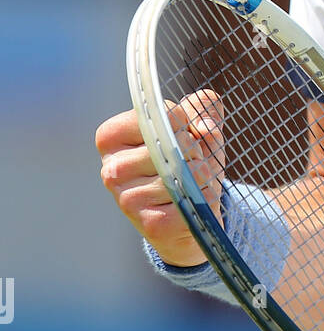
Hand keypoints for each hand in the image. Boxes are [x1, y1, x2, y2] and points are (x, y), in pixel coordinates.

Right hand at [95, 91, 224, 268]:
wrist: (186, 216)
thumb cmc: (186, 164)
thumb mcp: (194, 128)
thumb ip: (202, 106)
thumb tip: (204, 127)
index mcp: (111, 138)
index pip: (162, 114)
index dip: (185, 122)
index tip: (181, 134)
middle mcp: (111, 168)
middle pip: (175, 143)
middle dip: (197, 150)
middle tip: (191, 163)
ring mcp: (126, 199)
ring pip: (186, 172)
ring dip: (204, 175)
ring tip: (194, 182)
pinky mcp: (150, 223)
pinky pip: (193, 199)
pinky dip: (206, 197)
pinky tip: (194, 202)